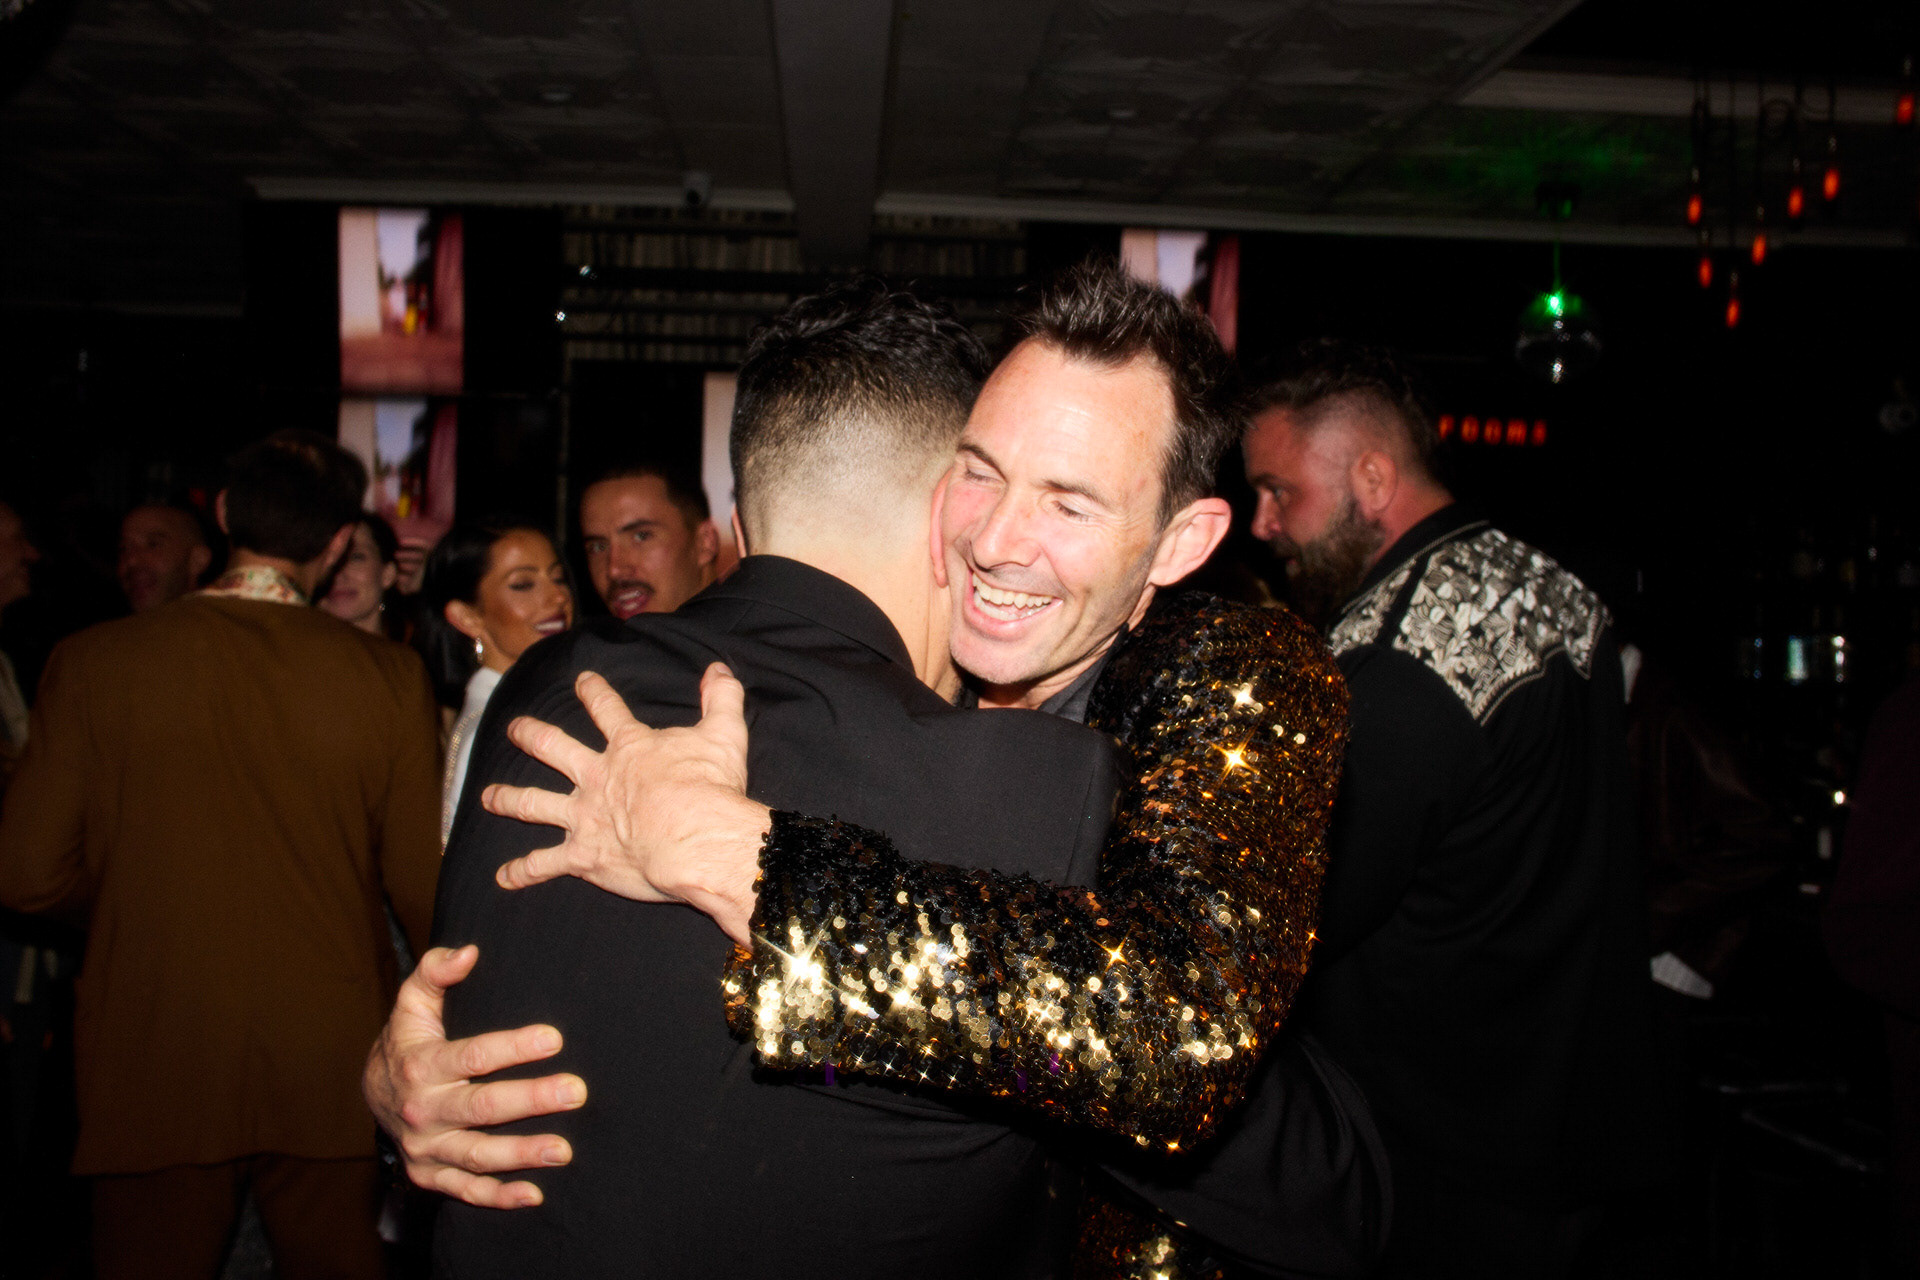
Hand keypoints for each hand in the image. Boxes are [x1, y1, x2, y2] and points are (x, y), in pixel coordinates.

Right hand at [363, 945, 585, 1208]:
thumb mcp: (412, 1002)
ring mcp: (425, 1147)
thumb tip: (469, 952)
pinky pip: (465, 1190)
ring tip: (564, 1150)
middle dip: (531, 1099)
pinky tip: (534, 1194)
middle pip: (481, 1107)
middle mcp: (422, 1109)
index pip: (472, 1056)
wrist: (372, 1094)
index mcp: (420, 1065)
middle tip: (576, 1091)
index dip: (513, 1047)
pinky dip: (498, 1196)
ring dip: (521, 1154)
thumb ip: (436, 972)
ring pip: (477, 1154)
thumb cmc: (408, 1040)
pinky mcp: (429, 1174)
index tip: (555, 1038)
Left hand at [484, 663, 769, 944]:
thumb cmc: (710, 788)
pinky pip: (543, 864)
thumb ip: (721, 699)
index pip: (607, 710)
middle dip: (532, 736)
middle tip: (515, 728)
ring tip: (489, 796)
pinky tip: (503, 877)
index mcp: (629, 748)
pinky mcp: (582, 856)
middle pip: (554, 749)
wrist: (694, 839)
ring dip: (509, 798)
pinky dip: (523, 871)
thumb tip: (720, 670)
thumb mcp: (724, 734)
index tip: (582, 680)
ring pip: (534, 803)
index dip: (594, 692)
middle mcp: (597, 777)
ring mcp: (584, 817)